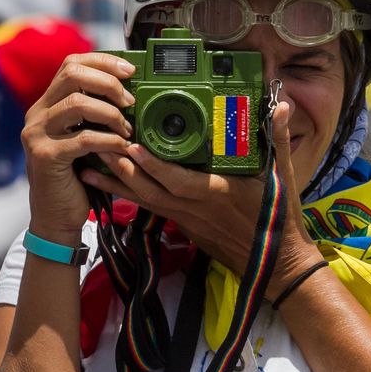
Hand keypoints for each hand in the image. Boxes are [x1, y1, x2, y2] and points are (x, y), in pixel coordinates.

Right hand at [21, 52, 135, 238]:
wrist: (57, 217)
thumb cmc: (78, 178)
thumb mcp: (86, 139)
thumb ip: (97, 116)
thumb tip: (132, 94)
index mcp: (47, 105)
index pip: (71, 64)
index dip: (103, 61)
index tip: (130, 70)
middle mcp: (37, 114)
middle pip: (72, 74)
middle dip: (109, 83)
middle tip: (130, 102)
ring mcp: (37, 134)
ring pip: (78, 104)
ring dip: (112, 114)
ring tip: (127, 130)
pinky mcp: (45, 156)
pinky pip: (84, 138)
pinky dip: (110, 141)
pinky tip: (123, 148)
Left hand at [79, 101, 322, 298]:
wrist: (276, 265)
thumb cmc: (279, 220)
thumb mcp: (282, 178)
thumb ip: (278, 140)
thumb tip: (282, 106)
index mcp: (217, 194)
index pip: (178, 180)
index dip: (154, 166)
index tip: (132, 147)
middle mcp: (195, 209)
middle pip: (150, 191)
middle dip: (120, 171)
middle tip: (95, 148)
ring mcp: (188, 221)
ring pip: (145, 203)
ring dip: (117, 186)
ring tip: (88, 169)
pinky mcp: (186, 227)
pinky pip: (153, 210)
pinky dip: (133, 197)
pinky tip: (114, 186)